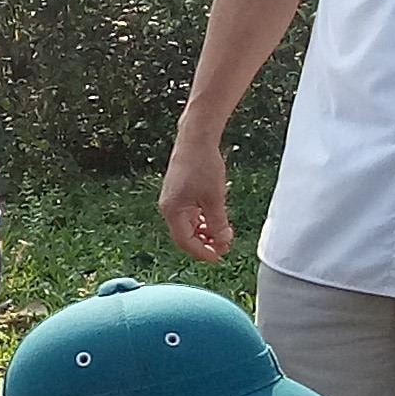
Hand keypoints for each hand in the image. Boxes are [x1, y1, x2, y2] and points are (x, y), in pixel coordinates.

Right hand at [158, 131, 234, 262]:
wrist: (196, 138)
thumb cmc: (203, 165)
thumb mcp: (215, 198)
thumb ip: (218, 223)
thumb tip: (223, 241)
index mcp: (172, 211)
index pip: (185, 242)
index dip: (203, 253)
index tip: (219, 258)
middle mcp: (169, 207)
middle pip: (186, 235)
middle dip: (206, 243)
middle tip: (225, 246)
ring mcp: (174, 200)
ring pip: (189, 225)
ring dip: (206, 232)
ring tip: (223, 233)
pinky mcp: (180, 192)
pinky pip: (191, 214)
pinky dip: (203, 220)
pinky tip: (216, 219)